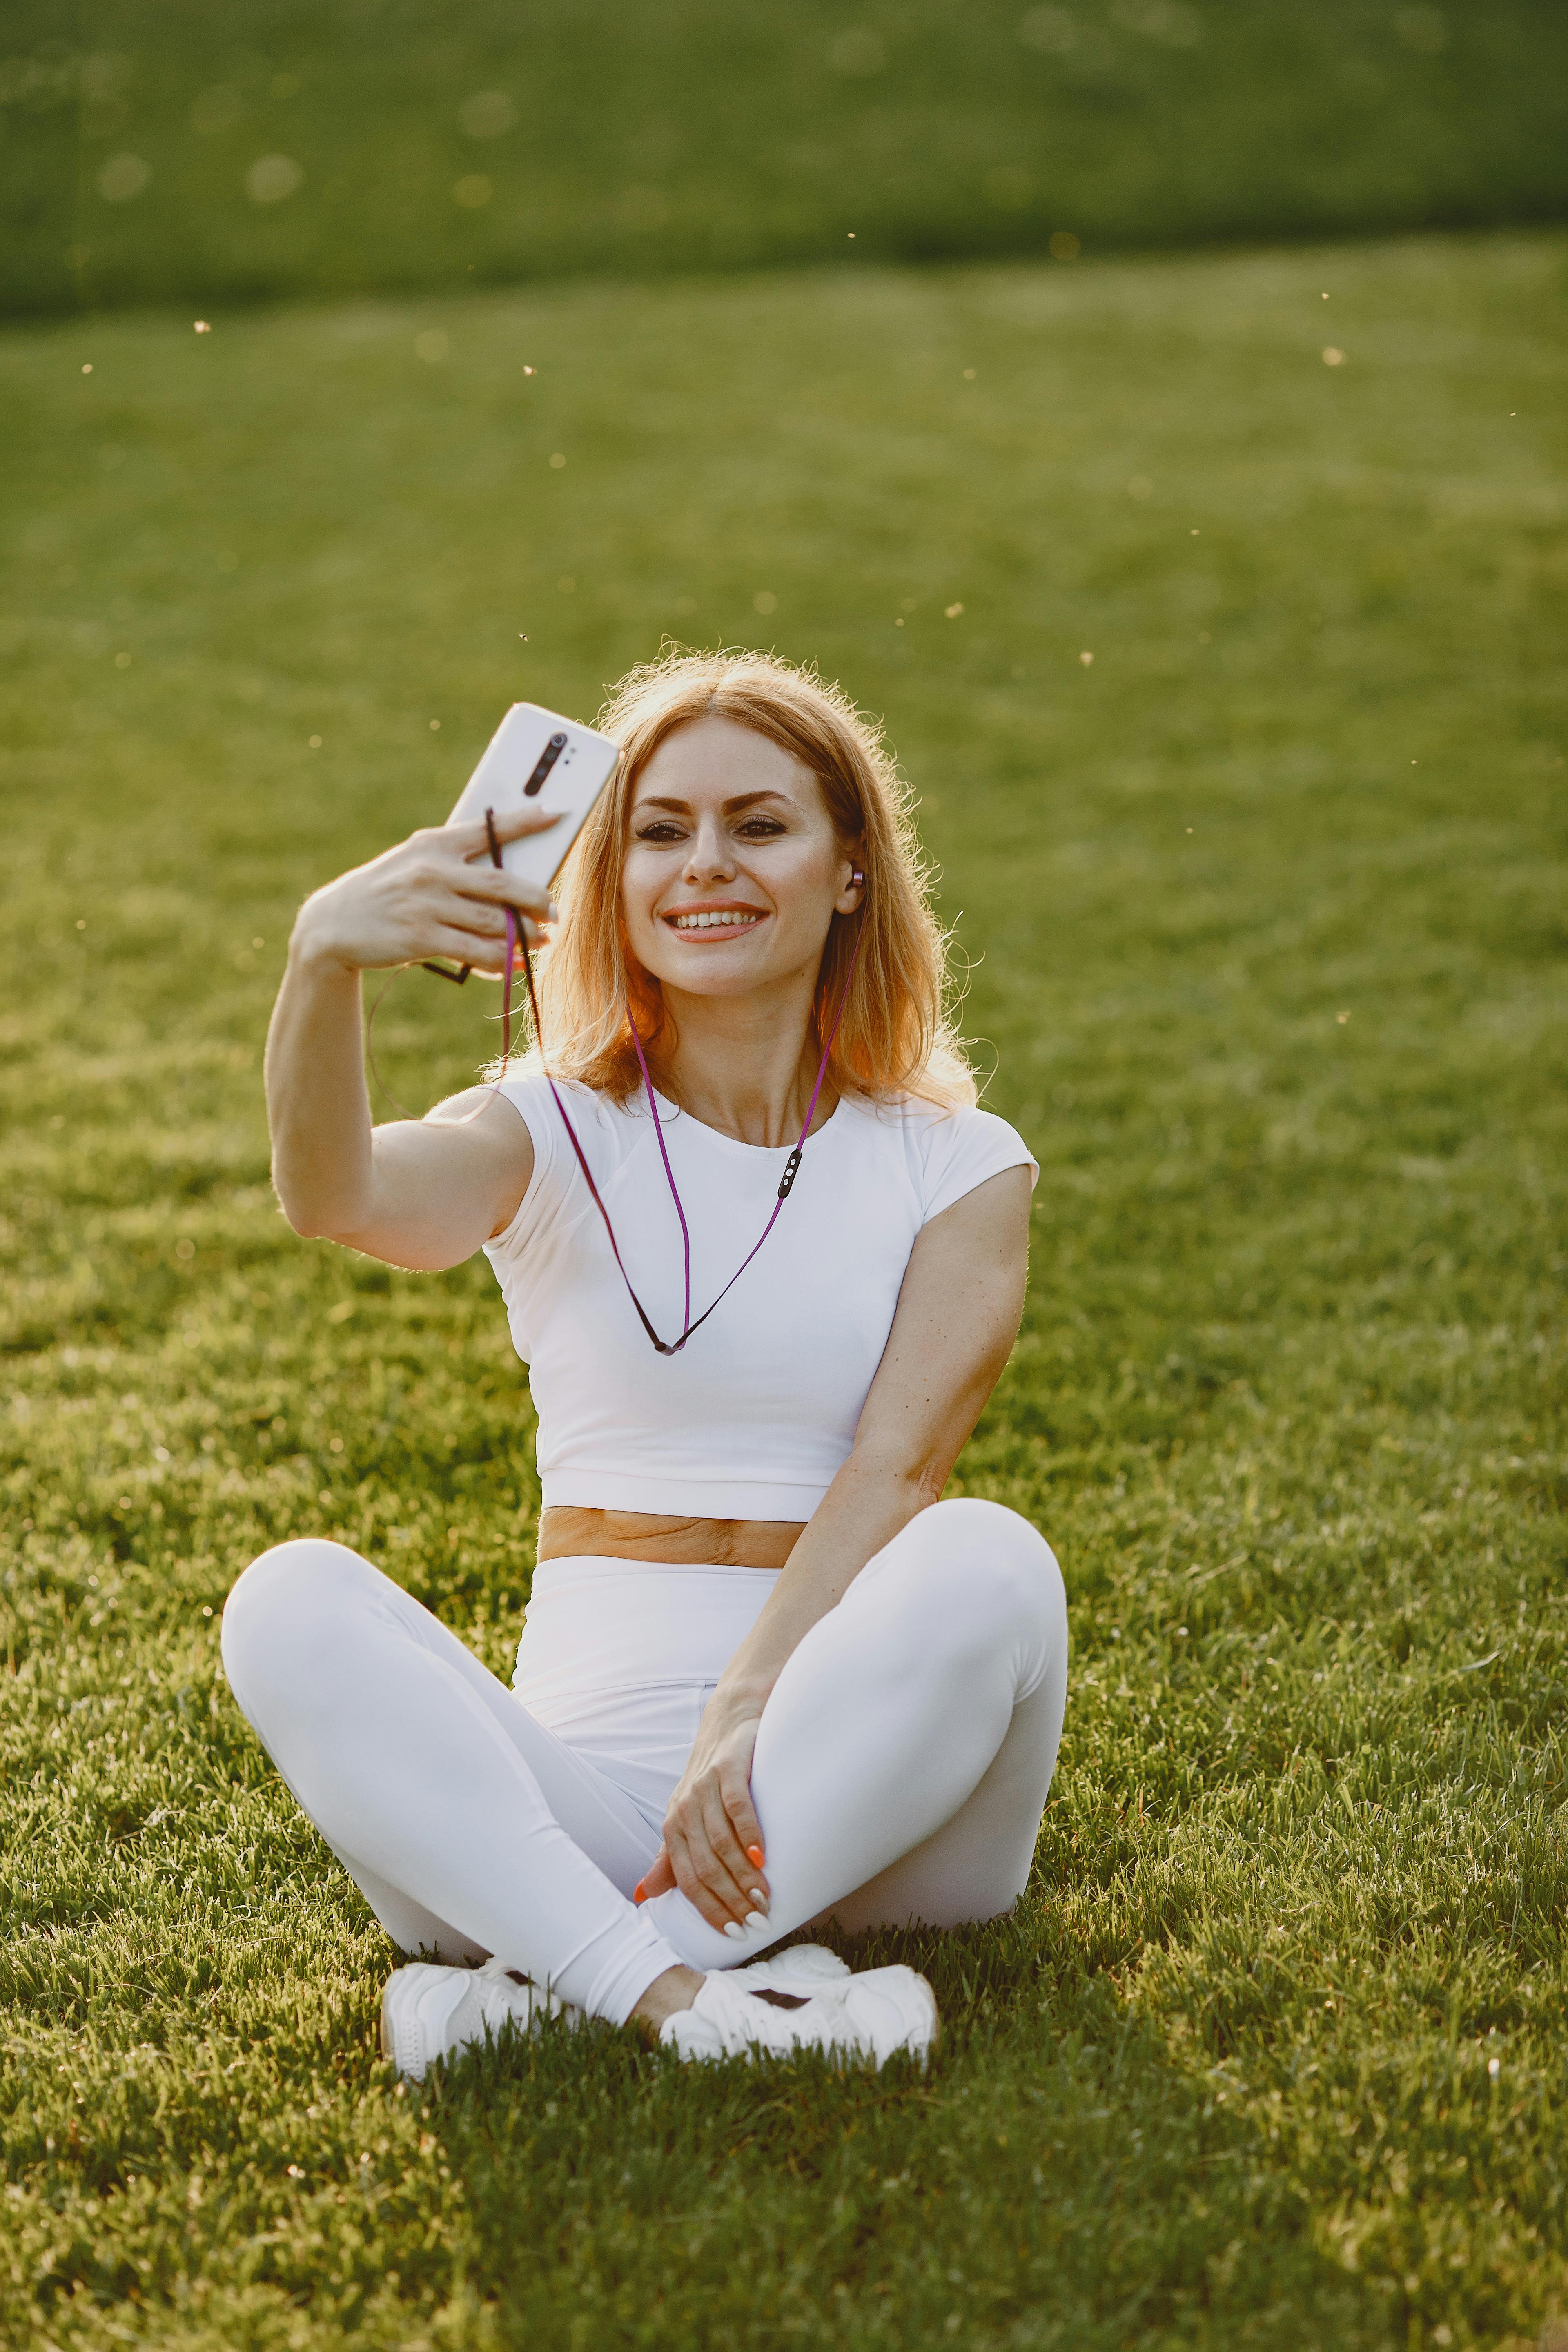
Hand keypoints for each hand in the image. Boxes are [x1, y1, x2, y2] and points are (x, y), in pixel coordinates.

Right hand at [290, 805, 561, 977]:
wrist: (334, 923)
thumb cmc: (388, 891)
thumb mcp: (415, 863)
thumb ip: (456, 865)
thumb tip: (512, 882)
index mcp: (434, 843)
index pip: (489, 828)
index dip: (526, 820)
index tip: (557, 814)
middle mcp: (433, 869)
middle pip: (503, 883)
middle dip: (537, 900)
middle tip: (554, 913)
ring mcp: (427, 904)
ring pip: (494, 922)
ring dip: (524, 936)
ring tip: (540, 941)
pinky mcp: (421, 937)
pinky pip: (474, 951)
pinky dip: (499, 961)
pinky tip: (512, 965)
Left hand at [634, 1690, 770, 1931]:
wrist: (729, 1721)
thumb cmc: (710, 1777)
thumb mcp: (686, 1818)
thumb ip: (669, 1858)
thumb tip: (643, 1895)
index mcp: (673, 1827)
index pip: (688, 1880)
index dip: (710, 1909)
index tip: (734, 1933)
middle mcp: (684, 1809)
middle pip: (706, 1866)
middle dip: (731, 1900)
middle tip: (756, 1922)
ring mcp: (704, 1788)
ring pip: (721, 1843)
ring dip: (744, 1876)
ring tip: (765, 1899)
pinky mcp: (727, 1768)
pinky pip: (736, 1807)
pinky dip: (749, 1834)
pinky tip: (762, 1858)